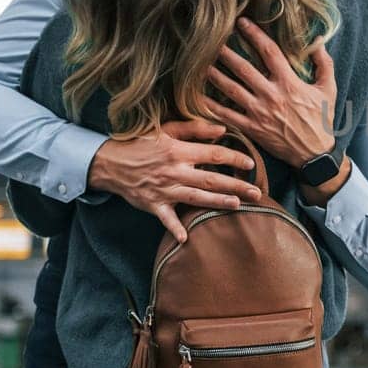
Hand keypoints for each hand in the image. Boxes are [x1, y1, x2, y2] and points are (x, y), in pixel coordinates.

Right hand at [87, 119, 261, 241]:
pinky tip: (186, 239)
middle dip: (236, 185)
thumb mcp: (166, 129)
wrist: (111, 162)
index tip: (251, 163)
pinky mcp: (154, 204)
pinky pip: (166, 219)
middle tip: (257, 192)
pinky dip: (174, 229)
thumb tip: (221, 129)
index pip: (213, 154)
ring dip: (217, 202)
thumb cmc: (141, 143)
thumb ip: (195, 128)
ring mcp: (164, 189)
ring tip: (237, 205)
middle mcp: (174, 171)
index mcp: (178, 151)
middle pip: (211, 179)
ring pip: (196, 197)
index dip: (234, 158)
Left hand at [204, 19, 336, 165]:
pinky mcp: (252, 128)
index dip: (255, 34)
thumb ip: (324, 63)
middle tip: (212, 39)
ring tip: (202, 63)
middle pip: (243, 68)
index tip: (242, 22)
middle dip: (226, 52)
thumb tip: (319, 39)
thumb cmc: (322, 119)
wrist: (314, 154)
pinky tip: (199, 96)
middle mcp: (271, 95)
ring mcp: (259, 112)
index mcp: (289, 83)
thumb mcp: (329, 89)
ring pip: (231, 89)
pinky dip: (212, 106)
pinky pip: (227, 115)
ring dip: (215, 75)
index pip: (269, 52)